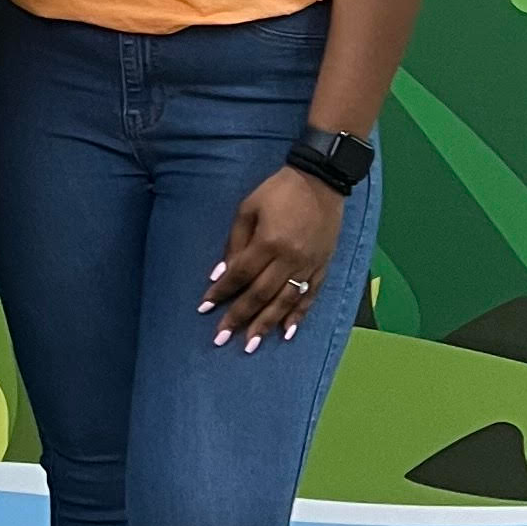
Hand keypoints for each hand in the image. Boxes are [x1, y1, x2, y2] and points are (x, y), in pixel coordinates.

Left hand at [204, 164, 345, 349]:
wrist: (321, 180)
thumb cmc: (279, 191)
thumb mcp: (248, 209)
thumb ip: (234, 243)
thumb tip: (221, 274)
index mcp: (269, 242)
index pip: (240, 275)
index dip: (221, 292)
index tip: (204, 308)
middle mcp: (289, 259)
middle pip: (260, 295)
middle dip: (239, 318)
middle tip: (221, 338)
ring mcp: (308, 266)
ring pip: (285, 302)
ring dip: (266, 325)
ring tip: (250, 345)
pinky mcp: (323, 267)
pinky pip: (310, 297)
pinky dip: (298, 316)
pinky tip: (286, 332)